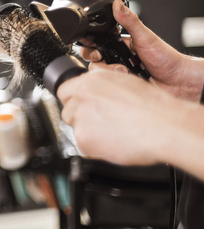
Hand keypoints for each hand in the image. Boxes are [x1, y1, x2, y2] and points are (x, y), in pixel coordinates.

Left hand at [57, 68, 190, 165]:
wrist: (164, 127)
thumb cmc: (153, 108)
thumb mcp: (126, 83)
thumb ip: (103, 86)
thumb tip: (95, 91)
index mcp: (92, 80)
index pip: (65, 91)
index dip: (75, 102)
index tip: (82, 108)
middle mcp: (82, 96)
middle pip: (67, 111)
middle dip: (80, 119)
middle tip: (101, 124)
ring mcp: (81, 117)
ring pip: (76, 129)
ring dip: (89, 134)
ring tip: (113, 133)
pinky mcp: (83, 138)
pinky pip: (83, 146)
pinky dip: (95, 148)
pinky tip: (113, 143)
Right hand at [80, 0, 203, 101]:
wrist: (178, 81)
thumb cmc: (166, 58)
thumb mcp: (144, 37)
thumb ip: (129, 21)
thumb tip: (117, 4)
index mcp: (120, 45)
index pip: (97, 45)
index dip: (91, 48)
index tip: (96, 51)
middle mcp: (118, 59)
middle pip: (94, 61)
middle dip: (99, 62)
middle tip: (106, 61)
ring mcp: (119, 73)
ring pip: (99, 74)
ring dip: (110, 73)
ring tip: (125, 71)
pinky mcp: (122, 85)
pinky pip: (108, 85)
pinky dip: (115, 83)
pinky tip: (127, 80)